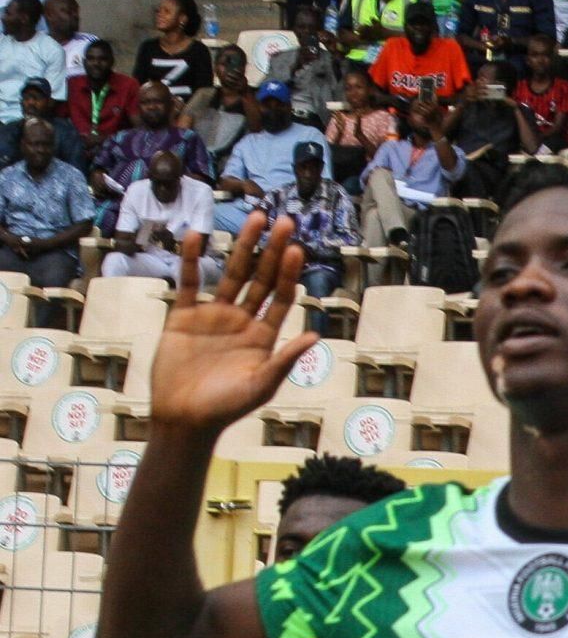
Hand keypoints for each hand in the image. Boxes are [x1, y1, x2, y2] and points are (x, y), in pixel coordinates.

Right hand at [150, 215, 319, 433]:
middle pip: (260, 278)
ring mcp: (213, 316)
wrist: (184, 418)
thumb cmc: (226, 407)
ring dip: (242, 246)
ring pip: (231, 274)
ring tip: (254, 218)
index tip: (296, 248)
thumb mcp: (261, 385)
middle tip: (283, 220)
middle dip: (271, 250)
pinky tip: (199, 237)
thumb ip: (286, 359)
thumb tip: (315, 335)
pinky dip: (193, 260)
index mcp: (263, 336)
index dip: (288, 273)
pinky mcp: (183, 316)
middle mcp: (241, 321)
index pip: (280, 298)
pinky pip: (189, 282)